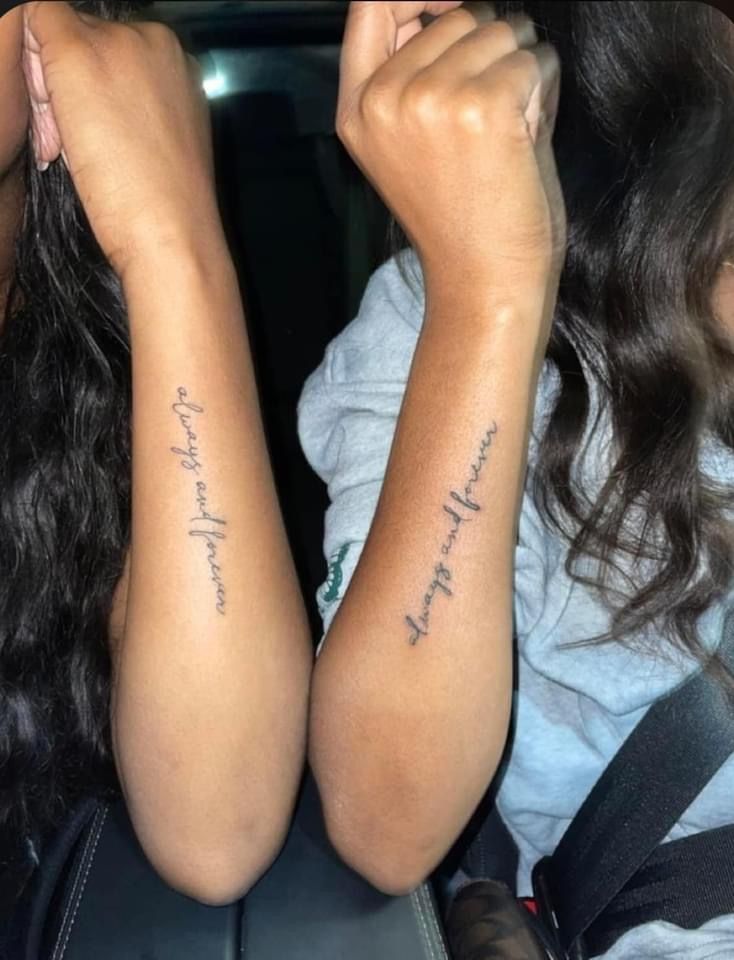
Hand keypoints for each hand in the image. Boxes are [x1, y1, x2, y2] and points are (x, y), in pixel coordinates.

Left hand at [22, 1, 220, 282]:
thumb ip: (143, 106)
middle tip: (80, 149)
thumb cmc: (166, 206)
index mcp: (179, 65)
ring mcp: (121, 42)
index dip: (96, 89)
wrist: (173, 233)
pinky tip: (59, 133)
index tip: (99, 138)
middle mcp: (157, 42)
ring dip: (54, 87)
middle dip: (72, 83)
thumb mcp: (165, 140)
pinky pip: (38, 25)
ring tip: (74, 151)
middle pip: (89, 35)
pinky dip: (36, 78)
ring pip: (62, 34)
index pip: (115, 49)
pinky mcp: (80, 51)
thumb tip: (104, 101)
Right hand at [337, 1, 565, 292]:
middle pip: (456, 14)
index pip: (373, 3)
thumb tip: (459, 4)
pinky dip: (545, 88)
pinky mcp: (479, 107)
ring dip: (523, 67)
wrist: (484, 282)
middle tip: (497, 110)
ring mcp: (427, 99)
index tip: (457, 5)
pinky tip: (528, 134)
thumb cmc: (462, 218)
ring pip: (501, 29)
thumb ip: (417, 71)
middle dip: (493, 48)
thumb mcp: (413, 142)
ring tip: (511, 128)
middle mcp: (383, 99)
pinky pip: (533, 57)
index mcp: (358, 108)